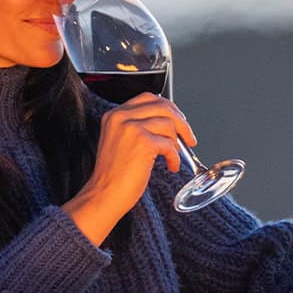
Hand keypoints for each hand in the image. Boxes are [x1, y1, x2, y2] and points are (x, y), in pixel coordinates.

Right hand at [62, 95, 196, 246]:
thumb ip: (137, 126)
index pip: (148, 98)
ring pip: (169, 124)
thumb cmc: (113, 175)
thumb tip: (168, 122)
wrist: (104, 195)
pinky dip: (174, 157)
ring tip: (173, 156)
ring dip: (177, 143)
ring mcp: (132, 128)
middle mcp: (121, 117)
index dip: (167, 107)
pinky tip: (170, 166)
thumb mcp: (120, 140)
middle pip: (162, 106)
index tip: (177, 119)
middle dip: (181, 122)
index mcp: (114, 115)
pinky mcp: (143, 142)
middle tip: (188, 137)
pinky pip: (170, 145)